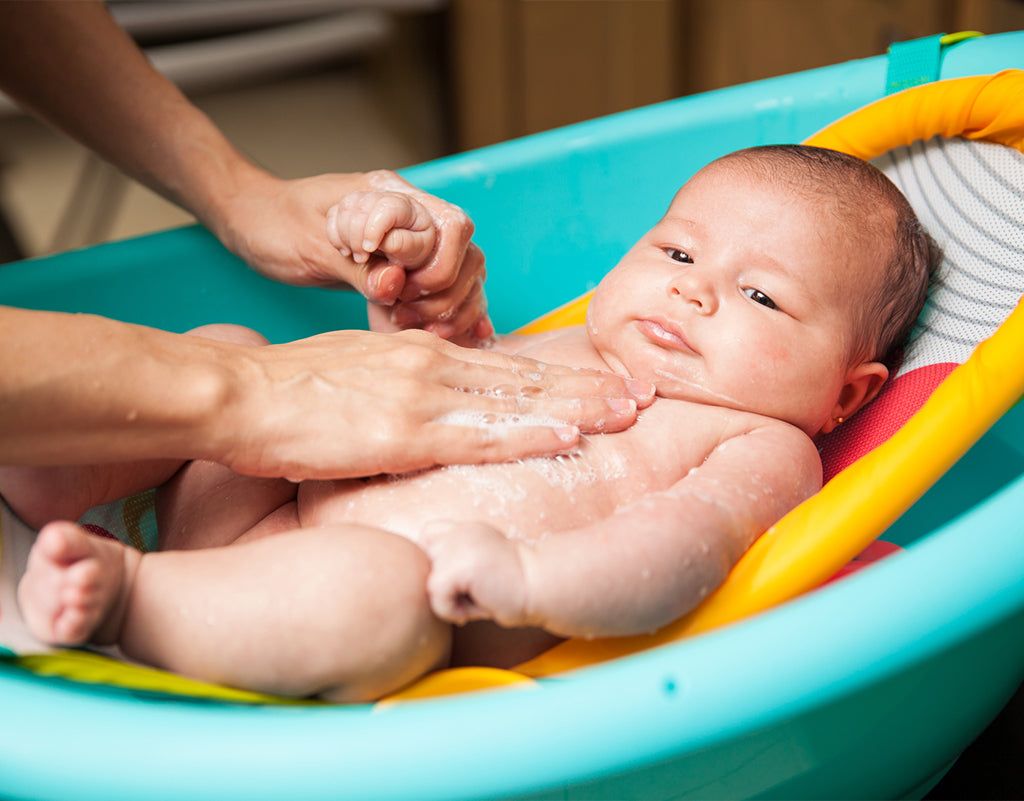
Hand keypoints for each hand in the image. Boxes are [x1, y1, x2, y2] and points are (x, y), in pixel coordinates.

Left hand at [211, 169, 486, 340]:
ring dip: (448, 308)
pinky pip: (446, 292)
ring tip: (410, 325)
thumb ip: (357, 267)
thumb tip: (395, 286)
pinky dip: (452, 316)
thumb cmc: (275, 223)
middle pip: (466, 252)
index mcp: (390, 194)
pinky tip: (458, 338)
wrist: (254, 222)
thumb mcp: (310, 246)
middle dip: (443, 291)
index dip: (427, 261)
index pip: (447, 226)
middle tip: (401, 311)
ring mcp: (413, 243)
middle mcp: (412, 215)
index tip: (384, 279)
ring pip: (465, 274)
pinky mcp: (406, 270)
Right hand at [211, 328, 653, 479]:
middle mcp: (431, 365)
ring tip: (627, 412)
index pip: (506, 364)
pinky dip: (529, 434)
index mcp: (421, 354)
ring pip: (517, 400)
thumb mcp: (356, 376)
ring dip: (577, 406)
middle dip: (588, 386)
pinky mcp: (402, 429)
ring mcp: (421, 395)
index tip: (603, 383)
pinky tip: (567, 437)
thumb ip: (401, 388)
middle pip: (526, 376)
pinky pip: (480, 434)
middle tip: (642, 393)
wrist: (235, 391)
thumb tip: (431, 409)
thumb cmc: (287, 390)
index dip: (560, 374)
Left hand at [417, 520, 530, 626]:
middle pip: (425, 560)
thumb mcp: (482, 566)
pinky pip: (435, 594)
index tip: (464, 581)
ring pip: (428, 580)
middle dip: (443, 582)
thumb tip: (426, 581)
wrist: (543, 586)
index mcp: (466, 529)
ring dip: (448, 598)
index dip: (437, 560)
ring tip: (476, 600)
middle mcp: (459, 531)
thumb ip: (456, 562)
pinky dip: (451, 610)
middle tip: (474, 593)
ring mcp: (458, 544)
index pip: (429, 534)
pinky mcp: (459, 565)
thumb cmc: (515, 588)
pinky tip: (476, 609)